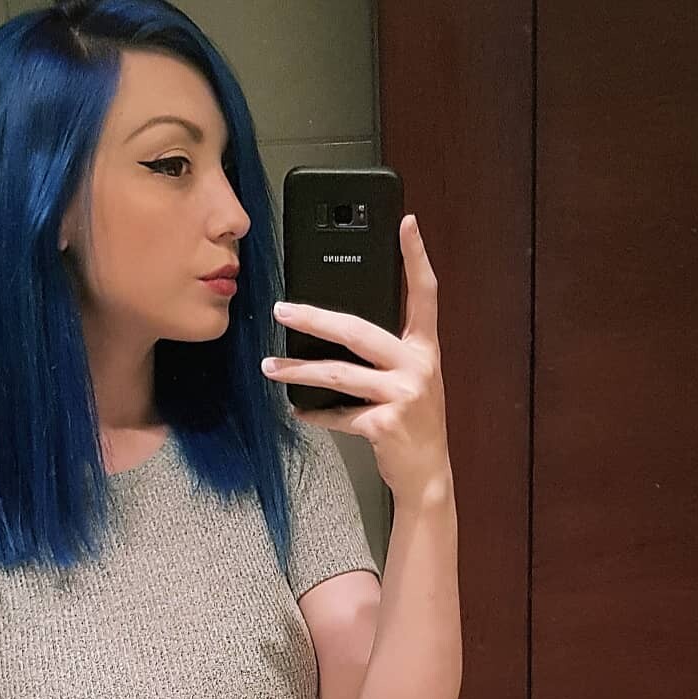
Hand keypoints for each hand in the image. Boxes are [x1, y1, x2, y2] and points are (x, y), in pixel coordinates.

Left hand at [262, 213, 449, 502]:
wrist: (427, 475)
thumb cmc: (413, 424)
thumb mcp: (409, 382)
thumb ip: (384, 357)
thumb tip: (333, 333)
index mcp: (424, 349)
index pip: (425, 294)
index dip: (416, 257)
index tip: (406, 223)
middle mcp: (417, 366)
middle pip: (358, 331)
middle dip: (315, 319)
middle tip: (282, 310)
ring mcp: (402, 395)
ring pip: (339, 374)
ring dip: (299, 371)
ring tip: (270, 368)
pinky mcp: (384, 424)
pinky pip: (339, 414)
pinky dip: (316, 414)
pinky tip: (298, 411)